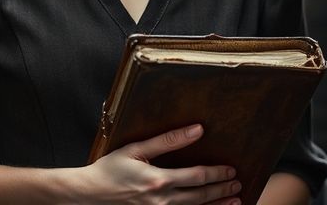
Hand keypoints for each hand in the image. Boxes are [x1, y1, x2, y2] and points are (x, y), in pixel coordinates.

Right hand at [79, 124, 242, 203]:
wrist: (89, 195)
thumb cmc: (110, 169)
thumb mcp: (137, 149)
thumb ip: (168, 140)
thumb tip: (196, 129)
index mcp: (158, 181)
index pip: (197, 177)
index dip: (216, 173)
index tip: (230, 169)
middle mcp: (161, 201)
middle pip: (200, 196)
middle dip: (222, 190)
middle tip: (238, 184)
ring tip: (235, 201)